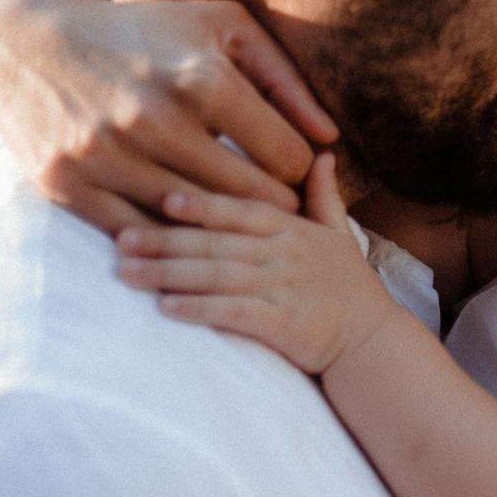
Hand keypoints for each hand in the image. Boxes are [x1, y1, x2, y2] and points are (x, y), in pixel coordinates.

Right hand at [0, 0, 338, 233]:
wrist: (27, 41)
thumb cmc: (145, 32)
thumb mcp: (222, 29)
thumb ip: (285, 80)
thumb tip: (329, 137)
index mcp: (202, 81)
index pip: (286, 158)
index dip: (299, 170)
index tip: (294, 174)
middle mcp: (154, 121)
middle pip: (250, 198)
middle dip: (274, 207)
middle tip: (281, 212)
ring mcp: (107, 157)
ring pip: (196, 223)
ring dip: (223, 229)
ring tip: (240, 226)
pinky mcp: (68, 185)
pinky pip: (138, 235)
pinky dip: (166, 238)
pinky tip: (183, 228)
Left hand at [116, 155, 401, 374]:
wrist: (374, 341)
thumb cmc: (351, 287)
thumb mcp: (340, 234)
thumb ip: (323, 195)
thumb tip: (322, 154)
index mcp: (294, 230)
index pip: (242, 209)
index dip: (203, 204)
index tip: (163, 198)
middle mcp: (286, 254)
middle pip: (217, 242)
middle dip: (166, 240)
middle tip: (122, 240)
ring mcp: (284, 288)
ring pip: (217, 275)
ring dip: (169, 273)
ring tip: (127, 273)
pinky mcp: (283, 324)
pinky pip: (233, 312)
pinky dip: (199, 309)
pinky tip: (167, 307)